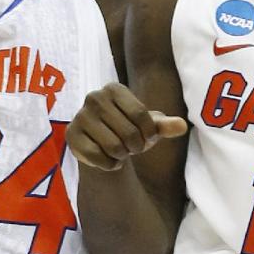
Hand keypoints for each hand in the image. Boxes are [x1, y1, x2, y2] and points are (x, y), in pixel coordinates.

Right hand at [68, 82, 186, 171]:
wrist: (101, 144)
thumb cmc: (128, 129)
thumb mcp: (148, 126)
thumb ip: (164, 125)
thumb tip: (182, 125)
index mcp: (114, 89)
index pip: (142, 116)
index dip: (149, 134)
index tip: (146, 138)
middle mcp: (94, 97)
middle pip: (129, 133)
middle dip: (135, 147)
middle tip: (130, 147)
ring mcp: (80, 116)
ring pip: (114, 147)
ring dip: (122, 156)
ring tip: (119, 151)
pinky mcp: (71, 136)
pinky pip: (98, 158)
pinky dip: (108, 164)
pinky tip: (106, 158)